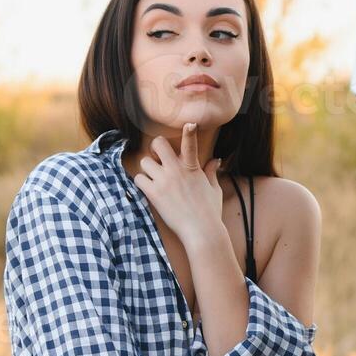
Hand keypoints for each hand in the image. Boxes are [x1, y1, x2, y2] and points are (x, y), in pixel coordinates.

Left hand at [132, 122, 222, 245]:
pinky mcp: (154, 194)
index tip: (189, 124)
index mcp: (193, 167)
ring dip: (148, 168)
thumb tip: (216, 160)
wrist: (201, 230)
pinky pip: (139, 179)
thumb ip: (212, 172)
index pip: (190, 143)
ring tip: (154, 178)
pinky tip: (149, 189)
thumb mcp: (214, 189)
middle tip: (158, 158)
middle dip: (156, 148)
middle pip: (158, 144)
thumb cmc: (210, 212)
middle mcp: (177, 170)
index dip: (189, 131)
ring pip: (144, 161)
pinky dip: (142, 182)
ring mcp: (164, 181)